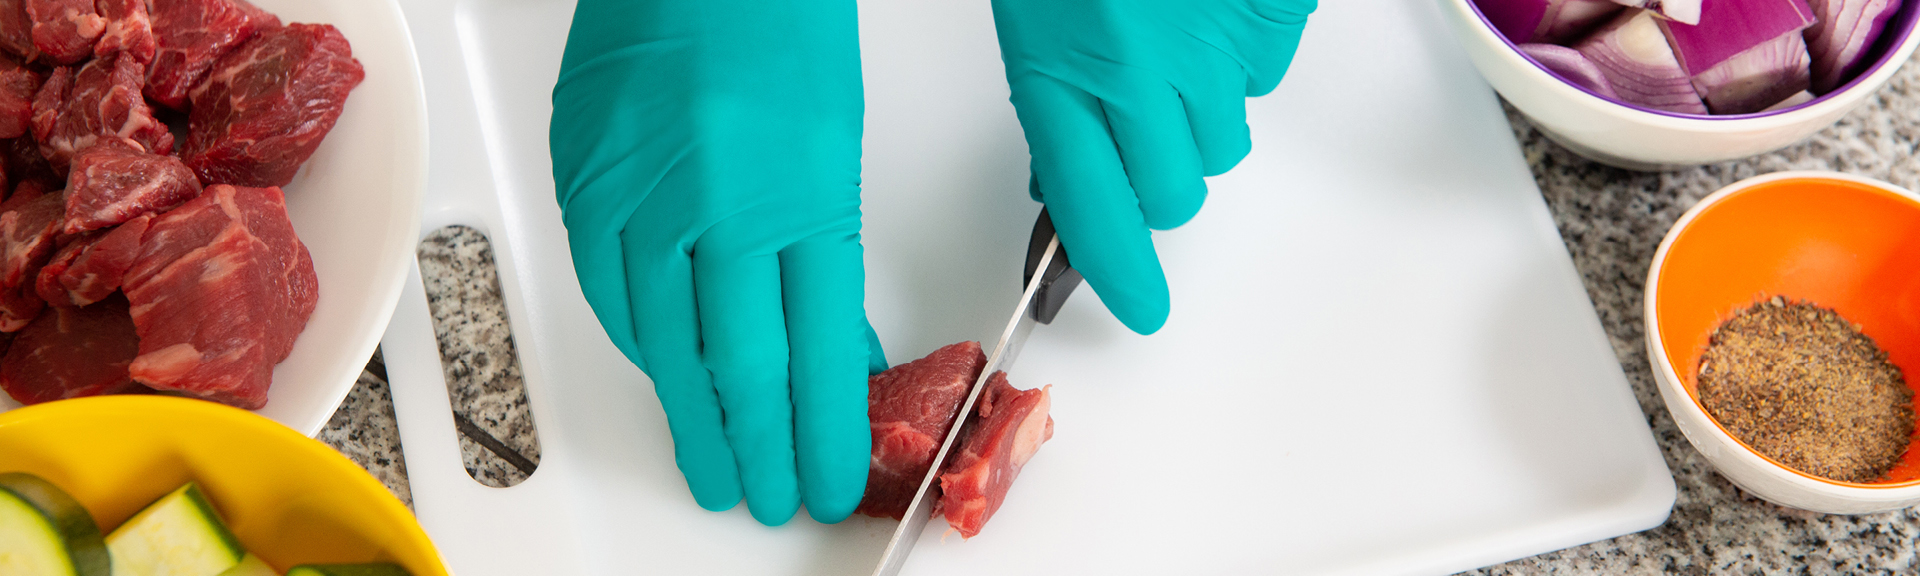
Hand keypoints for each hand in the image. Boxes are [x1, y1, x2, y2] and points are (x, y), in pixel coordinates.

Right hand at [550, 0, 883, 525]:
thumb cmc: (779, 25)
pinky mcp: (589, 182)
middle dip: (761, 449)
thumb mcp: (838, 145)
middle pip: (742, 367)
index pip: (818, 353)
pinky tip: (662, 376)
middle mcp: (723, 208)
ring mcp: (648, 197)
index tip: (831, 477)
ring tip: (716, 465)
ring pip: (665, 343)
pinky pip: (608, 291)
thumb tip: (838, 347)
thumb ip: (828, 254)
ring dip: (694, 418)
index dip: (823, 431)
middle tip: (770, 495)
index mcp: (803, 198)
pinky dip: (638, 344)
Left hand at [991, 0, 1313, 332]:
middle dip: (1160, 178)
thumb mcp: (1039, 21)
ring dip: (1202, 116)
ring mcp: (1208, 47)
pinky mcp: (1267, 19)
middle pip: (1171, 197)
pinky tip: (1207, 14)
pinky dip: (1241, 59)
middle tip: (1145, 119)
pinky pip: (1263, 79)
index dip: (1120, 268)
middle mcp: (1135, 69)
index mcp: (1059, 71)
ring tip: (1175, 44)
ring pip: (1222, 147)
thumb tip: (1070, 190)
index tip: (1141, 306)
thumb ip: (1054, 106)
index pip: (1091, 209)